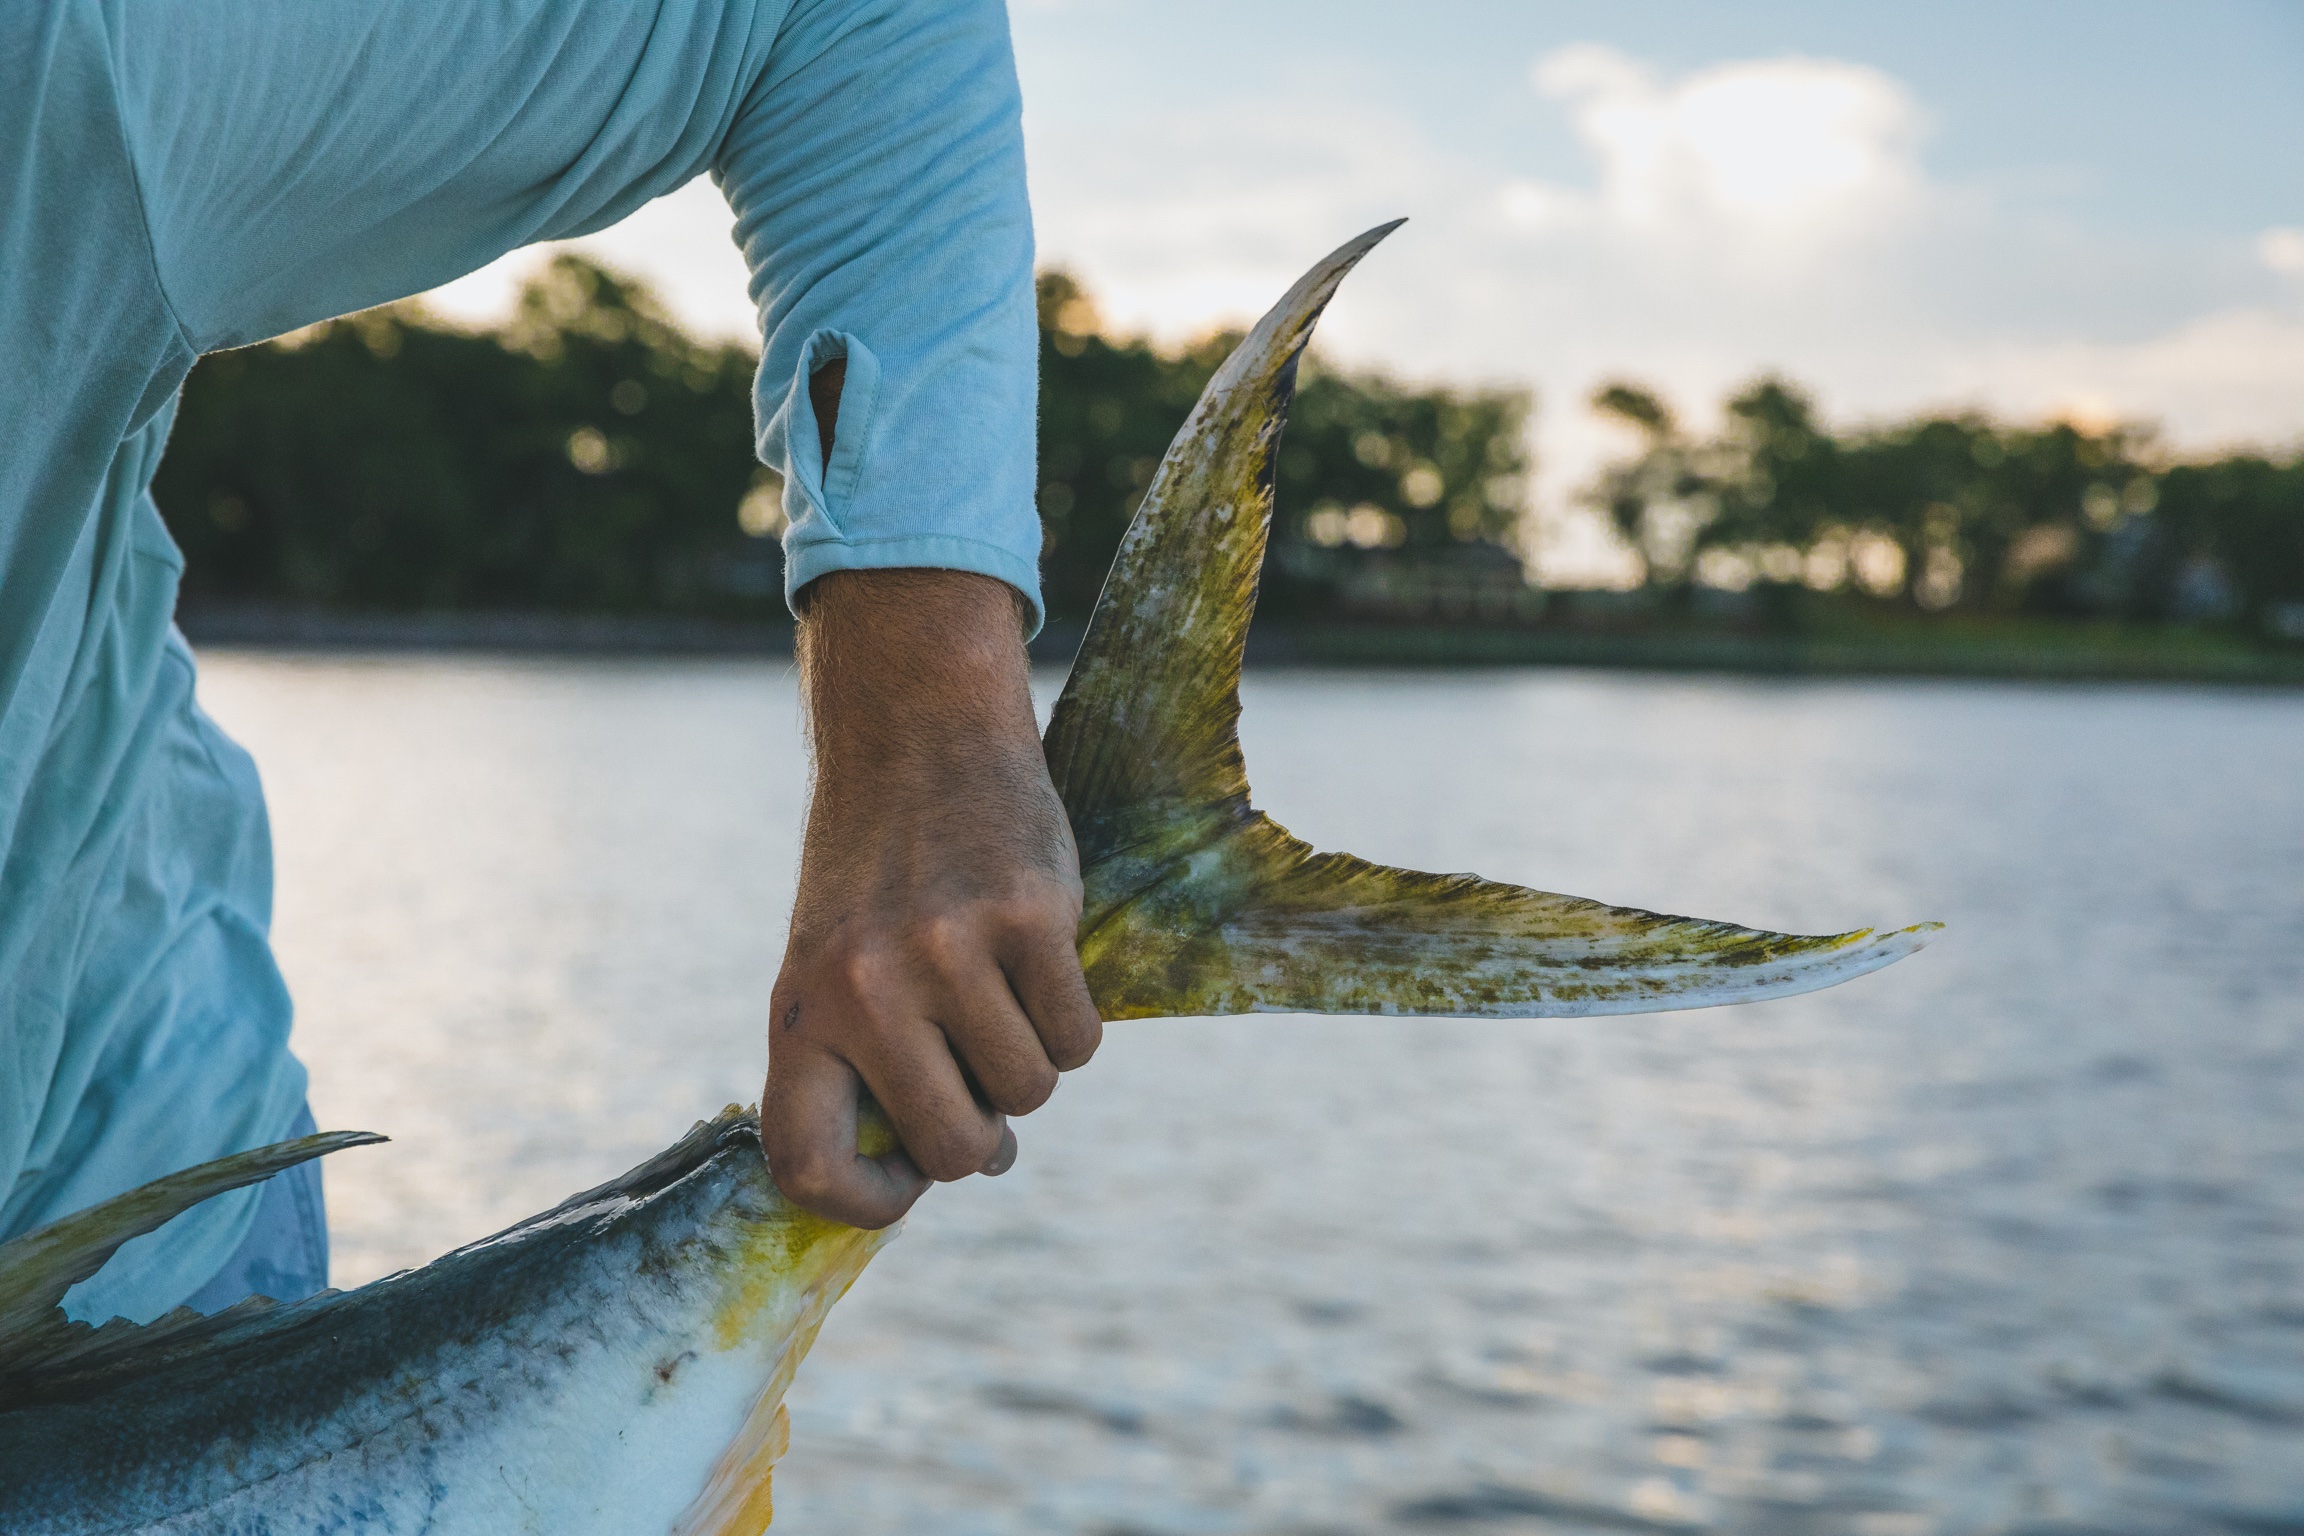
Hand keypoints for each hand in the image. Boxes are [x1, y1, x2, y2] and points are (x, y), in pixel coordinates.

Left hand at [762, 568, 1101, 1227]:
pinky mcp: (1028, 917)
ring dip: (1034, 1067)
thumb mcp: (836, 968)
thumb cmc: (878, 875)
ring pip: (1031, 1093)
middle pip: (952, 1147)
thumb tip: (986, 1160)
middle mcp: (865, 989)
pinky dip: (1077, 1026)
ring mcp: (948, 952)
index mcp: (799, 1012)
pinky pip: (1080, 1039)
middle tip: (979, 1077)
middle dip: (983, 1134)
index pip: (805, 1164)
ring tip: (1005, 1000)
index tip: (906, 1180)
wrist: (917, 735)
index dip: (864, 1203)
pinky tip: (1045, 970)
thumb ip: (877, 1068)